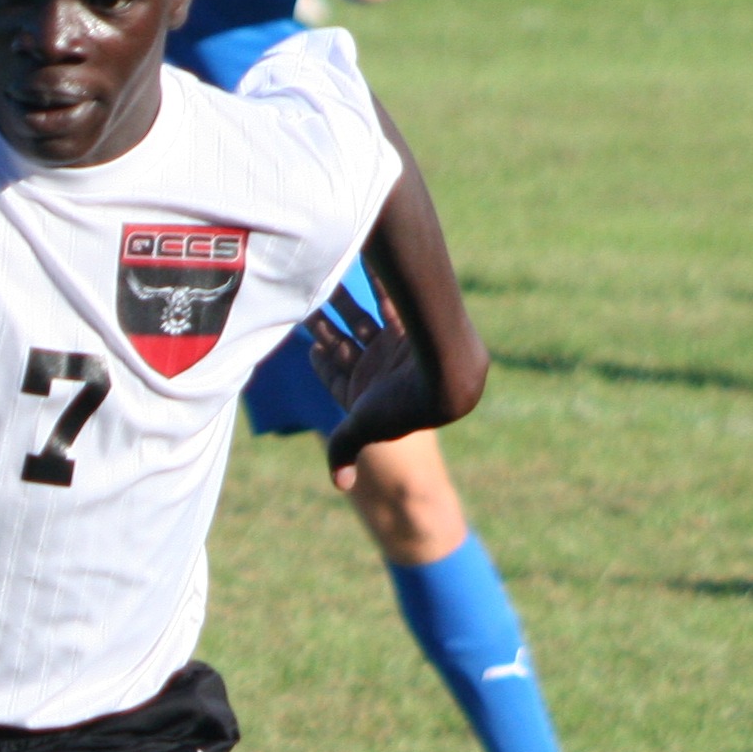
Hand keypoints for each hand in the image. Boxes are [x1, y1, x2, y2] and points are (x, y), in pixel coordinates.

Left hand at [307, 284, 445, 487]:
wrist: (451, 379)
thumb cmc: (407, 406)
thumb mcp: (364, 427)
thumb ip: (344, 448)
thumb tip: (341, 487)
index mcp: (365, 393)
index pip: (333, 372)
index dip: (317, 356)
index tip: (304, 339)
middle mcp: (378, 369)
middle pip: (343, 342)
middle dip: (323, 322)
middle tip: (301, 295)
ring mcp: (394, 348)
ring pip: (361, 319)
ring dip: (342, 300)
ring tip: (321, 274)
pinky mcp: (409, 329)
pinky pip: (387, 301)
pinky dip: (374, 284)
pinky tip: (360, 264)